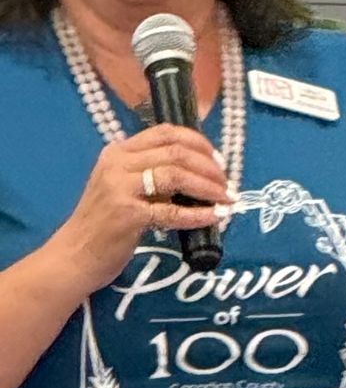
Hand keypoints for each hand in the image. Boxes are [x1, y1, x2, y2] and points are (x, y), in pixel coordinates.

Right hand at [48, 127, 228, 295]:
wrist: (76, 254)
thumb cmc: (104, 223)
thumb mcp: (124, 188)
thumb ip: (152, 176)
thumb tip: (199, 174)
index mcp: (118, 152)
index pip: (165, 132)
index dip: (198, 142)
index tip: (218, 160)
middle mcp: (118, 163)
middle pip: (175, 152)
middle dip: (210, 167)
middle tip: (227, 183)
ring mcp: (121, 188)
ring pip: (176, 175)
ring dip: (208, 187)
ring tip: (227, 199)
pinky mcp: (127, 215)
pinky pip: (172, 212)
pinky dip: (199, 214)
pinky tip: (216, 216)